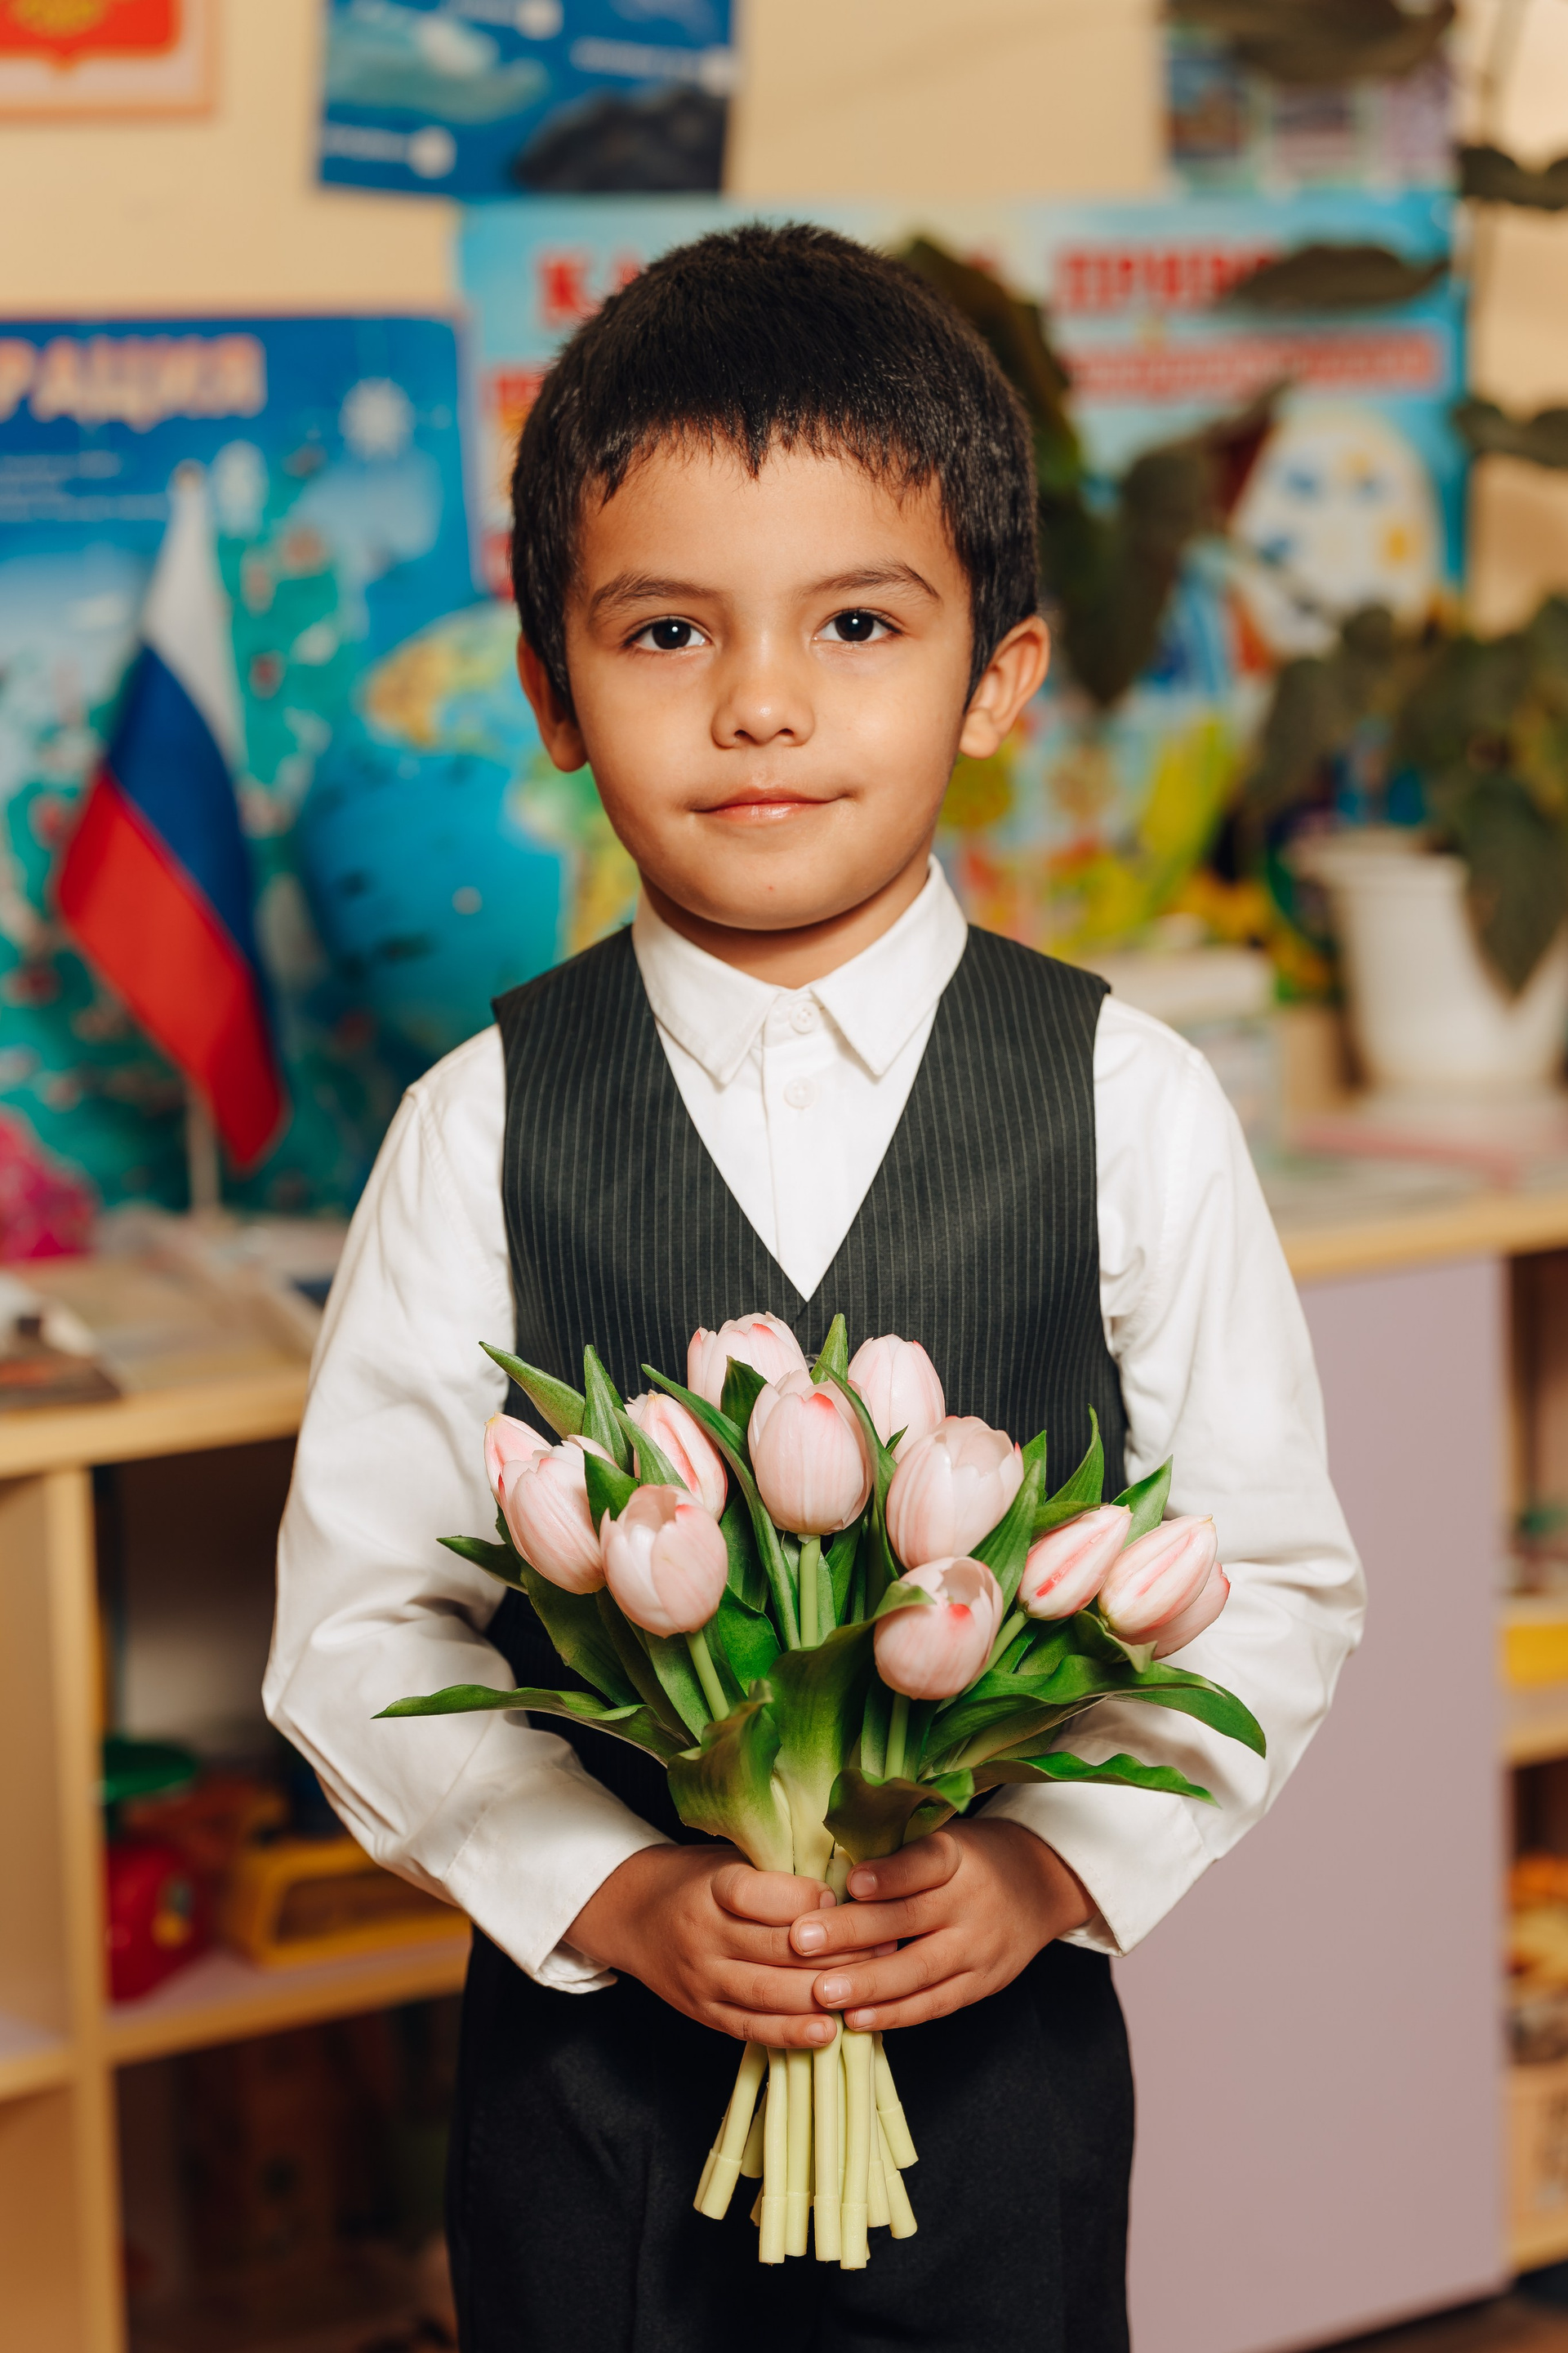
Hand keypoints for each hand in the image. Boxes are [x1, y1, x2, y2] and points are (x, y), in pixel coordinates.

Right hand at [566, 1845, 844, 2046]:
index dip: (805, 1900)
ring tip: (869, 1987)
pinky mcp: (704, 2013)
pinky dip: (791, 2033)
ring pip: (769, 1992)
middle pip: (775, 1948)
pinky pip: (752, 2028)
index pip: (759, 1895)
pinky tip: (828, 2031)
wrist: (633, 1916)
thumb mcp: (728, 1858)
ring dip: (823, 1993)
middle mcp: (703, 1935)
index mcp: (710, 1887)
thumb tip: (845, 1883)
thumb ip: (775, 1872)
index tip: (840, 1897)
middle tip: (885, 1944)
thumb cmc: (696, 1880)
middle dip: (837, 1950)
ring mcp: (702, 1979)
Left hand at [785, 1821, 1093, 2032]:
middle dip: (853, 1932)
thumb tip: (826, 1867)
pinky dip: (894, 2015)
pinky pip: (934, 2004)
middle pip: (910, 1919)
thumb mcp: (942, 1836)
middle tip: (802, 1941)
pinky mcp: (981, 1984)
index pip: (926, 1862)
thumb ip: (894, 1852)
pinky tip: (855, 2019)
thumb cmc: (968, 1857)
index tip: (850, 1881)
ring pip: (920, 1970)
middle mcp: (972, 1902)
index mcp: (959, 1856)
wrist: (1038, 1886)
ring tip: (822, 1993)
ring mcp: (979, 1948)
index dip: (890, 1874)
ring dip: (868, 1985)